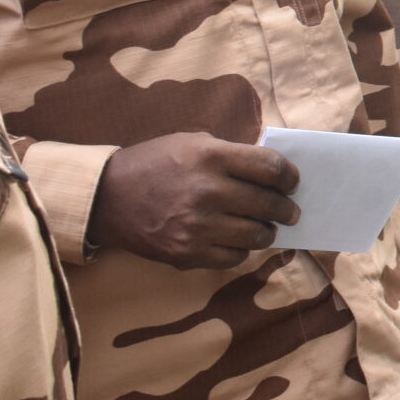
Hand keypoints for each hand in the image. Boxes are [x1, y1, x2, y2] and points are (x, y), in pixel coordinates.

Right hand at [88, 132, 300, 270]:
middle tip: (290, 210)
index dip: (289, 176)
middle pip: (268, 204)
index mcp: (211, 157)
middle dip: (287, 208)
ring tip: (266, 227)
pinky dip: (241, 249)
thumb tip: (270, 170)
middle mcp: (207, 192)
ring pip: (256, 235)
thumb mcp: (192, 142)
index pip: (270, 168)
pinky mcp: (187, 254)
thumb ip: (231, 154)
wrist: (106, 198)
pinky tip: (236, 240)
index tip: (293, 182)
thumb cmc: (154, 163)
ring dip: (267, 231)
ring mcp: (197, 226)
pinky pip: (233, 257)